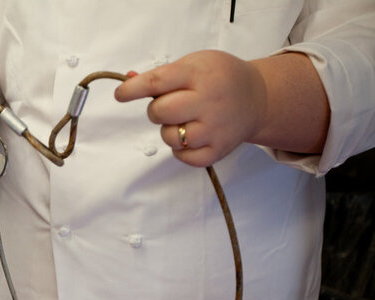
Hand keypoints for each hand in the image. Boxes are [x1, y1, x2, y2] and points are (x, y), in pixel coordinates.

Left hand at [114, 50, 267, 166]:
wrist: (258, 97)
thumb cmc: (219, 78)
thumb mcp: (194, 64)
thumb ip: (161, 75)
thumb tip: (128, 81)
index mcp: (199, 75)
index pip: (157, 82)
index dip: (132, 89)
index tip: (120, 94)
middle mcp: (209, 101)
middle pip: (159, 112)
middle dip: (156, 110)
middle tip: (170, 105)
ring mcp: (215, 128)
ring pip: (169, 137)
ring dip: (169, 130)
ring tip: (187, 119)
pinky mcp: (218, 150)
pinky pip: (183, 157)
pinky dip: (181, 150)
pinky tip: (192, 136)